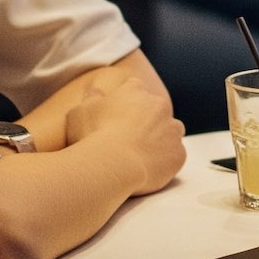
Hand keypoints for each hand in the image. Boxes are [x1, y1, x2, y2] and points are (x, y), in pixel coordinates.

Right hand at [64, 73, 186, 196]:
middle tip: (128, 139)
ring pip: (172, 131)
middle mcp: (158, 105)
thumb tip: (94, 90)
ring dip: (161, 139)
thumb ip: (90, 98)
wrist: (112, 164)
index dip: (125, 103)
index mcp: (134, 90)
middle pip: (155, 109)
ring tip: (143, 154)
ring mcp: (172, 129)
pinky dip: (165, 162)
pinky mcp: (178, 153)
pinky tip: (149, 170)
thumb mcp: (79, 111)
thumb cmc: (93, 136)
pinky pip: (175, 156)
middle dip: (146, 121)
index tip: (116, 117)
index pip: (133, 88)